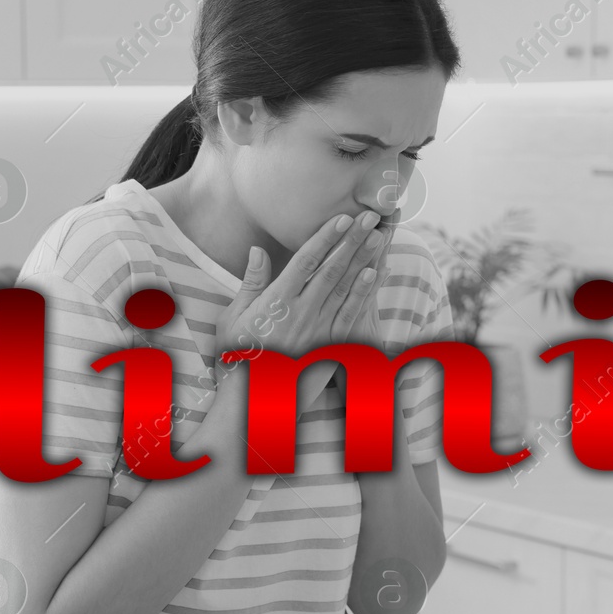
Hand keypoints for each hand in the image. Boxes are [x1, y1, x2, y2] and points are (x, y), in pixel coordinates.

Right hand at [214, 210, 385, 410]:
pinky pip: (350, 315)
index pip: (305, 263)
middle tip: (371, 216)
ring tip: (378, 236)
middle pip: (331, 270)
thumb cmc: (237, 354)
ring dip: (363, 260)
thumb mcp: (234, 317)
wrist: (250, 397)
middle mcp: (300, 314)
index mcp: (276, 303)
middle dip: (352, 241)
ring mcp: (317, 331)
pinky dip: (364, 293)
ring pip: (345, 289)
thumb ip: (251, 283)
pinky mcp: (328, 345)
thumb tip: (258, 251)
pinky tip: (375, 274)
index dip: (325, 238)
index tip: (342, 217)